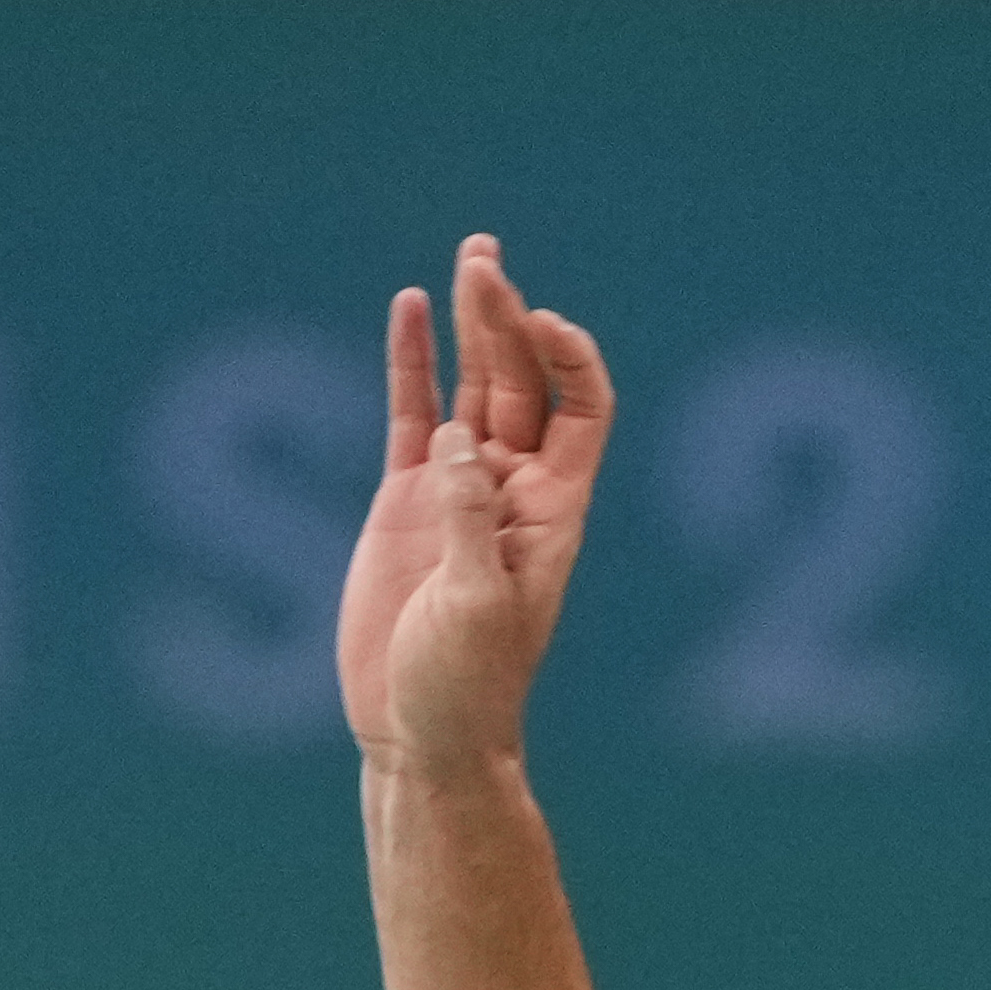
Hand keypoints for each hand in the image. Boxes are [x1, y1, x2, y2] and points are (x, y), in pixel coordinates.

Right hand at [338, 232, 616, 773]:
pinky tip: (410, 307)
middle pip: (523, 382)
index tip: (541, 324)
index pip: (582, 411)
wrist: (420, 730)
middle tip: (485, 260)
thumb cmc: (465, 686)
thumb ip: (469, 524)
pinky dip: (413, 362)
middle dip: (508, 319)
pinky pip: (411, 413)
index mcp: (553, 512)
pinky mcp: (407, 500)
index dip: (570, 360)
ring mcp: (460, 489)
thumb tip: (459, 442)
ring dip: (473, 324)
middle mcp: (514, 489)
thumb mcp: (474, 607)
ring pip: (474, 387)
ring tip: (470, 259)